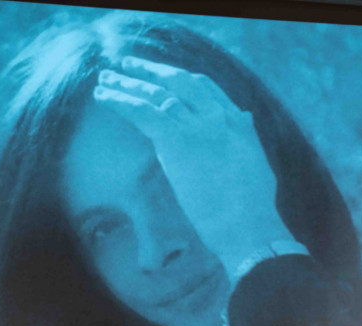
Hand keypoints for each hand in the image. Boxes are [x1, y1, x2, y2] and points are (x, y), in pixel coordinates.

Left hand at [93, 56, 294, 283]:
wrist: (246, 224)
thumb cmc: (253, 207)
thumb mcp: (258, 163)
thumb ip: (247, 136)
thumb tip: (245, 119)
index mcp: (238, 123)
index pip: (206, 87)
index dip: (180, 78)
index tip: (162, 75)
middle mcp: (218, 117)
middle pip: (179, 81)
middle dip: (151, 70)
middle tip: (129, 65)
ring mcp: (197, 125)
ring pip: (156, 93)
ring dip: (128, 83)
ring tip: (107, 78)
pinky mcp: (176, 139)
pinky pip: (142, 110)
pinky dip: (120, 100)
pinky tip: (103, 96)